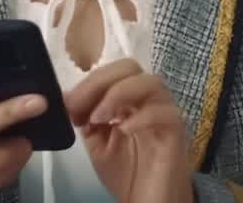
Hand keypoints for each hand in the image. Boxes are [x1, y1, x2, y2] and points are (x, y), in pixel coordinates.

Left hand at [65, 59, 194, 202]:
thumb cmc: (126, 174)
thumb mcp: (97, 143)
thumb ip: (85, 118)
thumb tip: (66, 96)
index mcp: (131, 99)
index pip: (112, 72)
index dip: (88, 82)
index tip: (67, 104)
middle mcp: (150, 100)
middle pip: (130, 67)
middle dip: (100, 82)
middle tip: (79, 106)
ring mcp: (166, 113)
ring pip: (151, 83)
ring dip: (118, 94)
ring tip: (98, 118)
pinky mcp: (176, 133)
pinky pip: (164, 113)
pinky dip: (140, 117)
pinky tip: (122, 130)